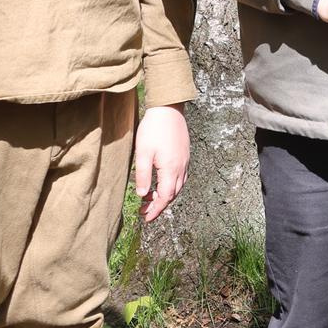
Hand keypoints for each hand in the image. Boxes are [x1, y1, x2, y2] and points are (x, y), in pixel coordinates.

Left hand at [132, 105, 189, 222]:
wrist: (169, 109)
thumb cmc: (153, 130)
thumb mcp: (142, 153)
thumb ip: (143, 176)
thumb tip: (143, 195)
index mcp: (171, 169)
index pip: (165, 197)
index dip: (156, 210)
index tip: (146, 218)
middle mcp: (181, 167)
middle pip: (173, 194)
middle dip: (159, 205)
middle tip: (144, 211)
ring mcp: (185, 161)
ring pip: (178, 186)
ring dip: (166, 195)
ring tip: (150, 198)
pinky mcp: (184, 155)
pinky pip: (181, 176)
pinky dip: (171, 185)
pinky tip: (161, 182)